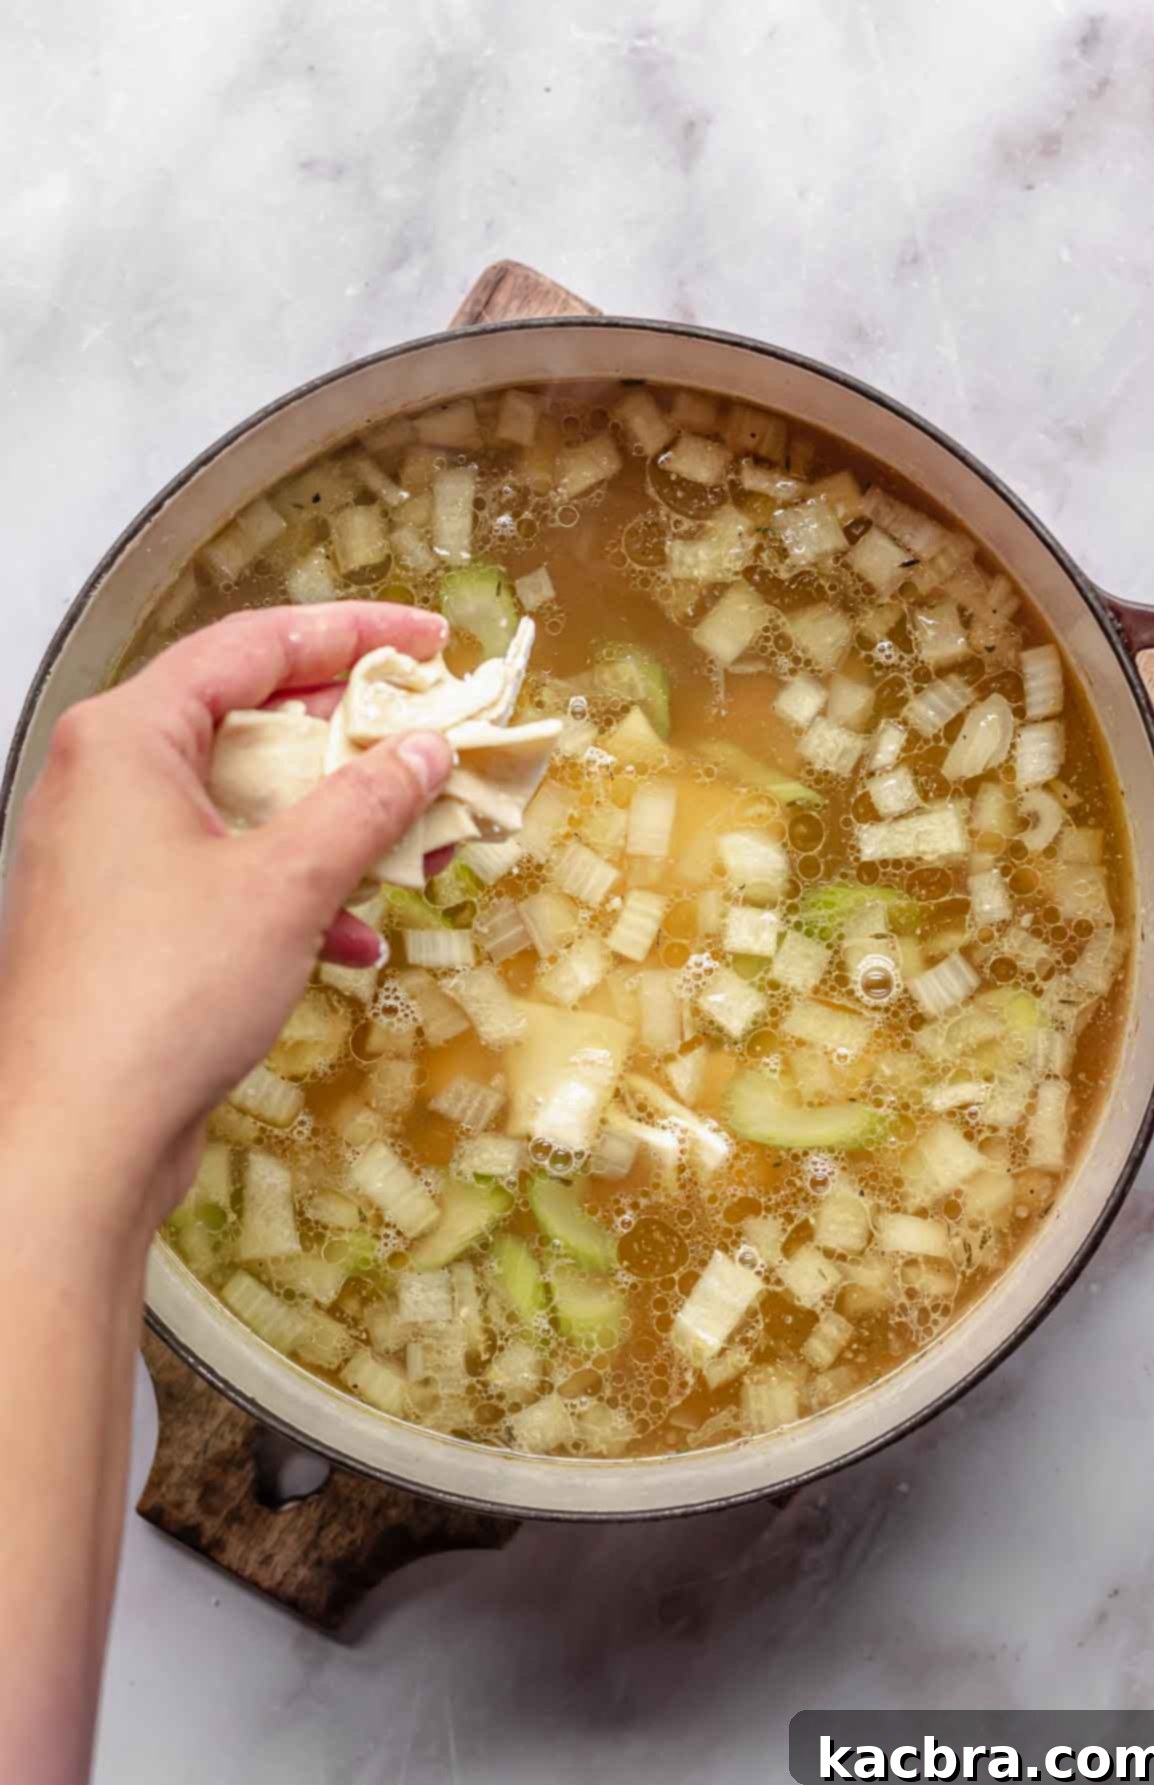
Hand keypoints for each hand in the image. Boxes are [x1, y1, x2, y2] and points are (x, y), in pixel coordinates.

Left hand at [0, 601, 452, 1238]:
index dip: (354, 632)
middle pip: (249, 719)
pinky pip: (222, 870)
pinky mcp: (122, 917)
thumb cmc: (164, 991)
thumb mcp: (287, 884)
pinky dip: (290, 891)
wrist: (75, 1136)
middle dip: (351, 744)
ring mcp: (108, 849)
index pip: (254, 642)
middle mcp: (105, 776)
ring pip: (243, 803)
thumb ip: (365, 803)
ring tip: (414, 850)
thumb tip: (425, 750)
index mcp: (127, 734)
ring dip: (332, 826)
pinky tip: (352, 940)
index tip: (432, 641)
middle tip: (431, 744)